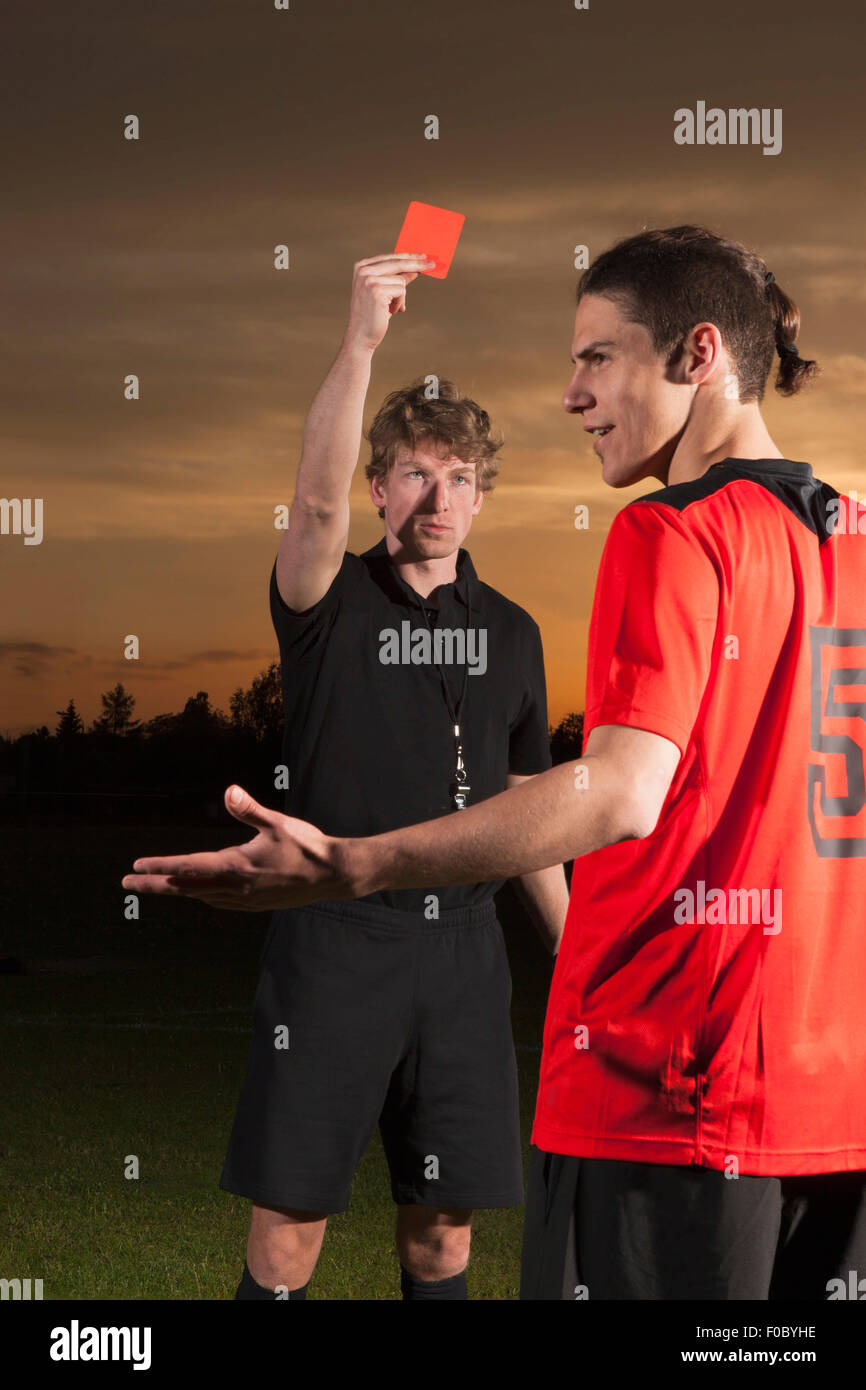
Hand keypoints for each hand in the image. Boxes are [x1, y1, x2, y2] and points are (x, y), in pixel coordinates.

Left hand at [120, 785, 345, 912]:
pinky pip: (218, 903)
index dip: (161, 866)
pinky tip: (199, 894)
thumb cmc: (307, 845)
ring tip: (156, 886)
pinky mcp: (255, 904)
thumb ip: (250, 809)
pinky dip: (201, 897)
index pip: (189, 866)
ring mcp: (245, 899)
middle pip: (186, 887)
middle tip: (127, 882)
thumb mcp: (278, 822)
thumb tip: (229, 790)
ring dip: (176, 890)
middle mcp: (236, 888)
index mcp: (237, 866)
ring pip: (200, 897)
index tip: (137, 865)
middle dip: (155, 884)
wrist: (334, 875)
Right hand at [343, 252, 434, 351]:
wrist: (360, 335)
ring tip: (391, 308)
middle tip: (433, 264)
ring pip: (401, 280)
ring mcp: (370, 280)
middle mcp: (364, 270)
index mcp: (361, 267)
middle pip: (398, 263)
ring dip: (401, 297)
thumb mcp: (385, 293)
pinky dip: (400, 302)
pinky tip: (390, 311)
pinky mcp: (377, 290)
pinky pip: (402, 291)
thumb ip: (396, 279)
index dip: (408, 256)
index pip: (390, 257)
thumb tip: (415, 269)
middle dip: (417, 264)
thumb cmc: (373, 315)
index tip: (423, 256)